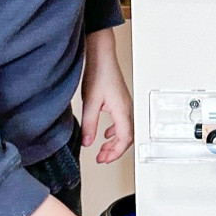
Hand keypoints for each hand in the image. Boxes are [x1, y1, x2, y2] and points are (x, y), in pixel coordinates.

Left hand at [81, 26, 132, 162]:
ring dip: (115, 142)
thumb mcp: (90, 102)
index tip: (104, 159)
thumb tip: (88, 142)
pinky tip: (106, 133)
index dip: (115, 152)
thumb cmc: (99, 73)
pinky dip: (115, 131)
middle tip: (102, 158)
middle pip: (127, 137)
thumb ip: (89, 125)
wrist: (102, 56)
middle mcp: (126, 108)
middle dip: (115, 150)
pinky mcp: (120, 100)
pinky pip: (122, 121)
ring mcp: (124, 104)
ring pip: (125, 130)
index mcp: (122, 111)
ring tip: (103, 149)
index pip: (125, 139)